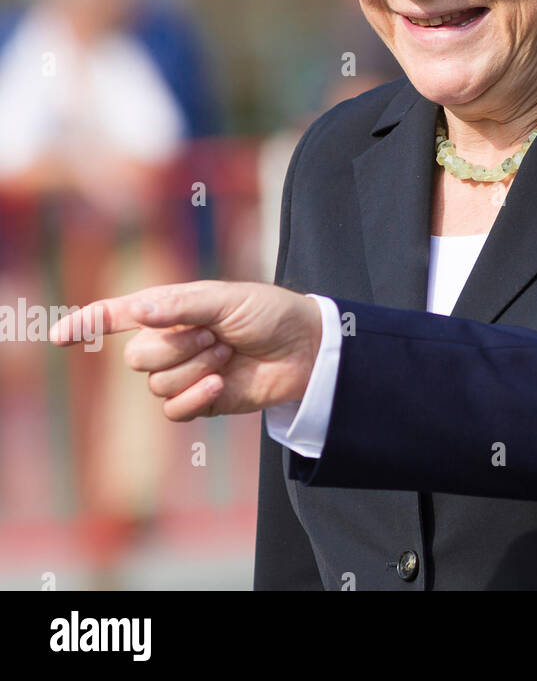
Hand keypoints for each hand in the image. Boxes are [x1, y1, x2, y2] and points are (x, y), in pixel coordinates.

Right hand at [50, 280, 322, 421]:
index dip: (89, 324)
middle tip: (214, 334)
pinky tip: (221, 383)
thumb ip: (180, 305)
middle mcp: (170, 341)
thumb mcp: (227, 299)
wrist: (304, 350)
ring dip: (194, 368)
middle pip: (137, 357)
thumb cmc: (269, 314)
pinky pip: (173, 410)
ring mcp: (183, 373)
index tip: (59, 336)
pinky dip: (195, 396)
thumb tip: (136, 312)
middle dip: (176, 347)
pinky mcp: (199, 401)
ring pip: (156, 384)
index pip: (119, 316)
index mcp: (171, 309)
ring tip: (227, 353)